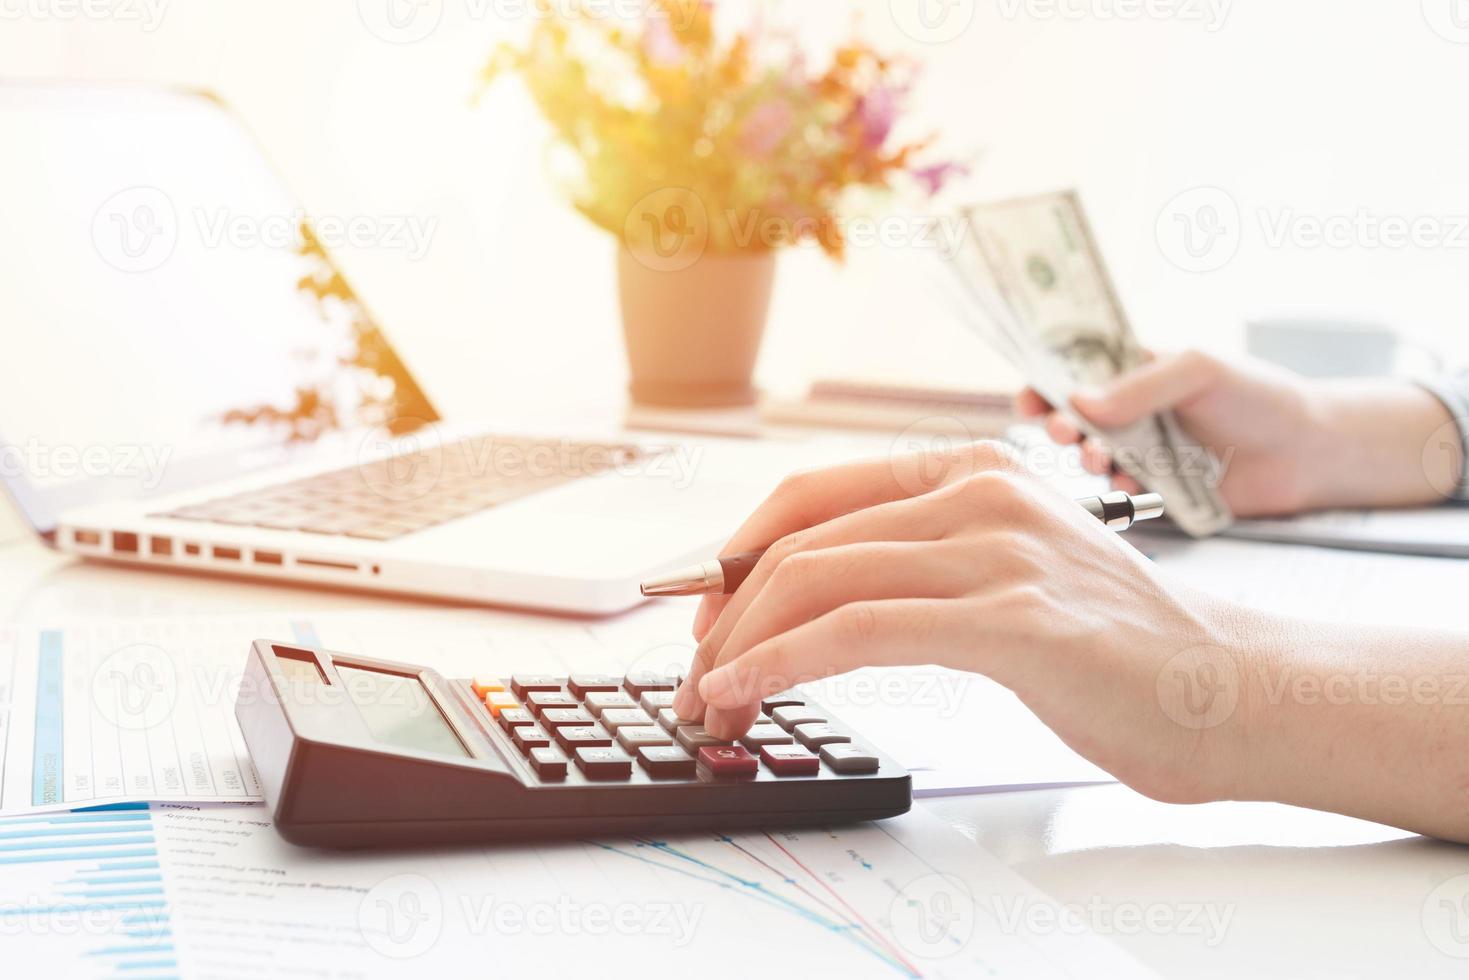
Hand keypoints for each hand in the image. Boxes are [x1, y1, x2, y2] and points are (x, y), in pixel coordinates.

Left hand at [672, 442, 1253, 804]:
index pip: (812, 496)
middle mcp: (981, 494)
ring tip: (712, 704)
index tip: (703, 616)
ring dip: (741, 647)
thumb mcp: (1006, 576)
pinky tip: (749, 692)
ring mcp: (999, 549)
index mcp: (973, 472)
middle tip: (696, 677)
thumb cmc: (1115, 648)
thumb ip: (922, 566)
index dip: (735, 555)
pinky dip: (783, 661)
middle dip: (725, 616)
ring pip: (818, 579)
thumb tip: (811, 597)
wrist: (1233, 689)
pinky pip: (860, 629)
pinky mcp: (1013, 618)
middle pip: (801, 540)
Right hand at [1017, 349, 1460, 515]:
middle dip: (1060, 426)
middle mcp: (1133, 409)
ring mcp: (1143, 449)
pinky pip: (1120, 491)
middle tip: (1062, 434)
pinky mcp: (1157, 487)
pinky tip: (1133, 485)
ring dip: (1088, 459)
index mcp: (1136, 369)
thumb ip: (1140, 387)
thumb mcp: (1199, 372)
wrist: (1307, 451)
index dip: (1045, 383)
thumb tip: (1079, 404)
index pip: (1075, 370)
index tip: (1028, 400)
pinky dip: (1118, 490)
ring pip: (1092, 456)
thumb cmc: (1258, 395)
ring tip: (1103, 461)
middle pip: (1074, 416)